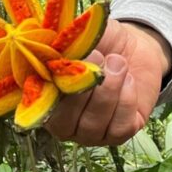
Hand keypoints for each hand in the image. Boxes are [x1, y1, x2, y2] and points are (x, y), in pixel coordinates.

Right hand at [45, 19, 170, 145]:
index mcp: (44, 98)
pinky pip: (119, 128)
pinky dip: (126, 101)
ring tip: (118, 62)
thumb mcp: (79, 37)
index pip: (36, 105)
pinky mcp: (117, 135)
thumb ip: (60, 44)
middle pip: (63, 121)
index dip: (51, 85)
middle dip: (84, 87)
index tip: (67, 62)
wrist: (135, 47)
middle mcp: (62, 122)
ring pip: (92, 126)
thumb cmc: (101, 43)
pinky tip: (129, 80)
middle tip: (100, 56)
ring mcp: (89, 132)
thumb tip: (49, 45)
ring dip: (109, 90)